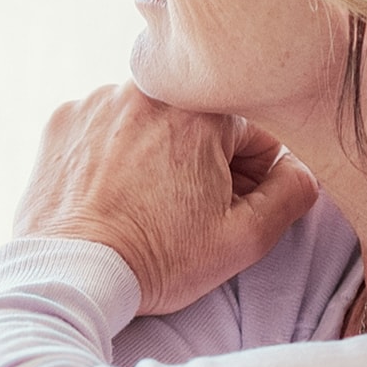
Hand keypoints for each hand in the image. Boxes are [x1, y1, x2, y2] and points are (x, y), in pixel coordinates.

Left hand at [14, 83, 318, 314]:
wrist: (70, 276)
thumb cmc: (157, 260)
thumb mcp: (243, 240)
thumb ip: (291, 195)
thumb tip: (302, 169)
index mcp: (200, 111)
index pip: (253, 131)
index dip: (251, 176)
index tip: (227, 207)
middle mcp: (148, 91)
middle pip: (201, 122)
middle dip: (204, 161)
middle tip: (187, 210)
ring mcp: (99, 102)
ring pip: (152, 121)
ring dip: (158, 151)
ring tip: (146, 203)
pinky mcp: (64, 120)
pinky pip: (106, 125)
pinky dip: (113, 152)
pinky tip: (112, 193)